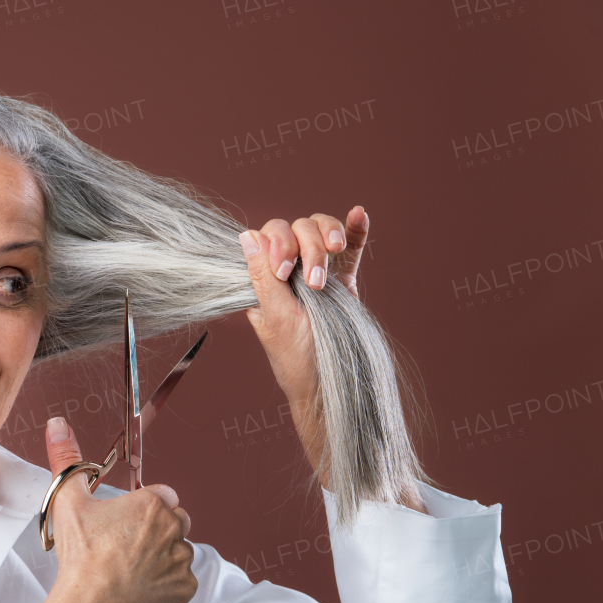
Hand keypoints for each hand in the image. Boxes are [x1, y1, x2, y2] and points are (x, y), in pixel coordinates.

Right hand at [28, 416, 196, 602]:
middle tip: (125, 544)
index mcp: (152, 503)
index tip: (126, 519)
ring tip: (131, 567)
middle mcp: (174, 528)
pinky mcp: (185, 587)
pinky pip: (182, 579)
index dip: (143, 506)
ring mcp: (182, 559)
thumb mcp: (68, 499)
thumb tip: (58, 424)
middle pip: (175, 520)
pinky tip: (141, 585)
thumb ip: (66, 457)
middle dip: (156, 528)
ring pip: (179, 549)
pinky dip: (166, 583)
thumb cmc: (82, 553)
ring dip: (162, 555)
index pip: (161, 494)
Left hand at [236, 207, 368, 475]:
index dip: (278, 242)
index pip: (267, 237)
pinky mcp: (343, 283)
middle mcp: (288, 273)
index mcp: (263, 281)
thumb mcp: (275, 318)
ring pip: (321, 233)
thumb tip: (245, 236)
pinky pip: (350, 250)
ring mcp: (317, 275)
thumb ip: (262, 276)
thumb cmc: (298, 361)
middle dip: (306, 246)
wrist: (331, 388)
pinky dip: (354, 231)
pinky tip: (357, 214)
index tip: (283, 270)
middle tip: (311, 281)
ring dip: (328, 236)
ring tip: (334, 256)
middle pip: (296, 229)